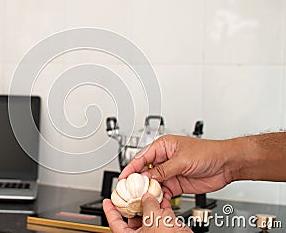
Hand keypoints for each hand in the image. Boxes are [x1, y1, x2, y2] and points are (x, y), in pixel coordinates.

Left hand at [103, 193, 191, 231]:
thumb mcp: (153, 219)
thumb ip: (148, 205)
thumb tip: (146, 196)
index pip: (114, 222)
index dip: (109, 210)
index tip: (107, 201)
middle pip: (132, 216)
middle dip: (134, 201)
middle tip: (132, 190)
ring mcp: (154, 232)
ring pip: (148, 214)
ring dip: (149, 202)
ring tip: (148, 190)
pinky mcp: (166, 230)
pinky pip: (161, 216)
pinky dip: (161, 206)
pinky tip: (162, 196)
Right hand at [119, 135, 233, 200]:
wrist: (226, 164)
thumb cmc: (208, 152)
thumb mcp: (182, 160)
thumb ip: (163, 170)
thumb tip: (148, 177)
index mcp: (163, 146)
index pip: (141, 157)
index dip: (131, 168)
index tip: (123, 177)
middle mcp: (164, 159)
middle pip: (145, 172)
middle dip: (137, 182)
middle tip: (130, 191)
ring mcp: (170, 172)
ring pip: (153, 183)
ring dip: (148, 191)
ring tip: (143, 198)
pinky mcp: (176, 184)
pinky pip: (164, 192)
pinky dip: (159, 198)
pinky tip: (157, 202)